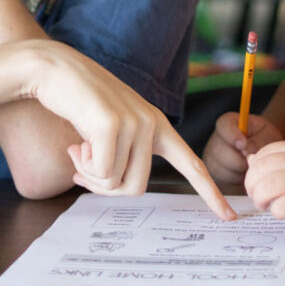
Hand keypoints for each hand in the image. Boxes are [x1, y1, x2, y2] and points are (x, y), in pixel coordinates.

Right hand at [23, 41, 236, 219]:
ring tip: (78, 148)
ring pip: (116, 183)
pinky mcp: (113, 124)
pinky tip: (75, 142)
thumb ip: (122, 154)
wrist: (54, 69)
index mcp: (157, 125)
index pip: (191, 163)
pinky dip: (83, 166)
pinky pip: (101, 172)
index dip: (209, 192)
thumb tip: (113, 186)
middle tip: (83, 170)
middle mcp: (152, 122)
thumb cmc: (79, 102)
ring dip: (90, 175)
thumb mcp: (110, 129)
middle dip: (105, 188)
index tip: (229, 216)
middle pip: (136, 188)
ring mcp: (135, 122)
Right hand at [203, 111, 282, 184]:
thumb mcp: (267, 135)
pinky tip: (244, 174)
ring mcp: (212, 156)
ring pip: (221, 168)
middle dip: (239, 160)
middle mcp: (217, 138)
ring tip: (249, 166)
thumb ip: (258, 141)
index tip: (244, 144)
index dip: (233, 135)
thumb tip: (246, 152)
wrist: (265, 153)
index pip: (224, 125)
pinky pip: (223, 180)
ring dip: (239, 171)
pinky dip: (236, 180)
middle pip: (220, 151)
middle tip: (252, 160)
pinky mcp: (214, 172)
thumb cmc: (266, 140)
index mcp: (229, 122)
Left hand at [244, 140, 284, 234]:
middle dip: (253, 187)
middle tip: (259, 199)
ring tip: (268, 207)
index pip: (264, 153)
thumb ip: (283, 161)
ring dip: (261, 200)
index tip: (258, 184)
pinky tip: (284, 213)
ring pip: (268, 186)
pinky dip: (277, 212)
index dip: (255, 170)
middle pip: (261, 170)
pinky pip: (284, 206)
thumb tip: (252, 158)